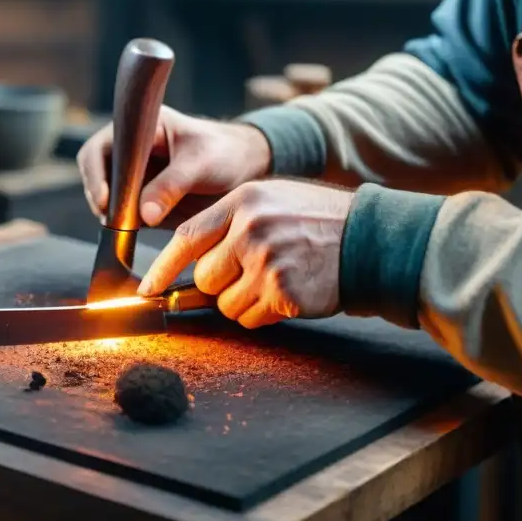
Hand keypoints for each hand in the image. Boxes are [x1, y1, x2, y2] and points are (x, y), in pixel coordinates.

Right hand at [77, 106, 271, 228]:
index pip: (100, 148)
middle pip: (96, 174)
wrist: (245, 168)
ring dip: (111, 214)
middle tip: (115, 220)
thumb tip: (145, 215)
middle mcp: (130, 151)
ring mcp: (134, 176)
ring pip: (106, 198)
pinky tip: (132, 235)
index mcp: (140, 128)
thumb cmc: (224, 153)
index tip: (106, 199)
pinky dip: (123, 226)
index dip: (96, 173)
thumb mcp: (200, 164)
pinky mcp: (142, 199)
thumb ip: (172, 186)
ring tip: (127, 229)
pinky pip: (123, 215)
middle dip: (100, 198)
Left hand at [138, 179, 353, 328]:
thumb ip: (229, 225)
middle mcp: (251, 229)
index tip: (149, 288)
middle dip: (219, 286)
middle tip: (250, 275)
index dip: (163, 267)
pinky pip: (250, 319)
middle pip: (204, 277)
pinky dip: (264, 314)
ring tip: (275, 280)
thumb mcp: (271, 202)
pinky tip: (288, 294)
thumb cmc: (318, 223)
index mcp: (243, 201)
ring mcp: (267, 262)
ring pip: (225, 304)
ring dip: (243, 302)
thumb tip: (187, 267)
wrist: (372, 241)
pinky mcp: (283, 293)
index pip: (187, 237)